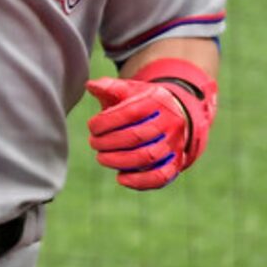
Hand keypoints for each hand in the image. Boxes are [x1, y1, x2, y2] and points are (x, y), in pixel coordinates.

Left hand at [85, 58, 217, 190]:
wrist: (174, 115)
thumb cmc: (143, 103)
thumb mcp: (130, 90)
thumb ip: (110, 87)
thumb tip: (90, 85)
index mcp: (158, 101)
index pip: (130, 112)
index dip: (105, 122)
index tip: (92, 127)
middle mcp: (171, 121)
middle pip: (136, 136)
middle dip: (108, 142)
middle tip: (94, 143)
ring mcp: (176, 143)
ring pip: (147, 157)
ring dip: (118, 161)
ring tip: (102, 158)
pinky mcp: (176, 163)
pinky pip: (160, 176)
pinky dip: (139, 181)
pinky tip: (121, 178)